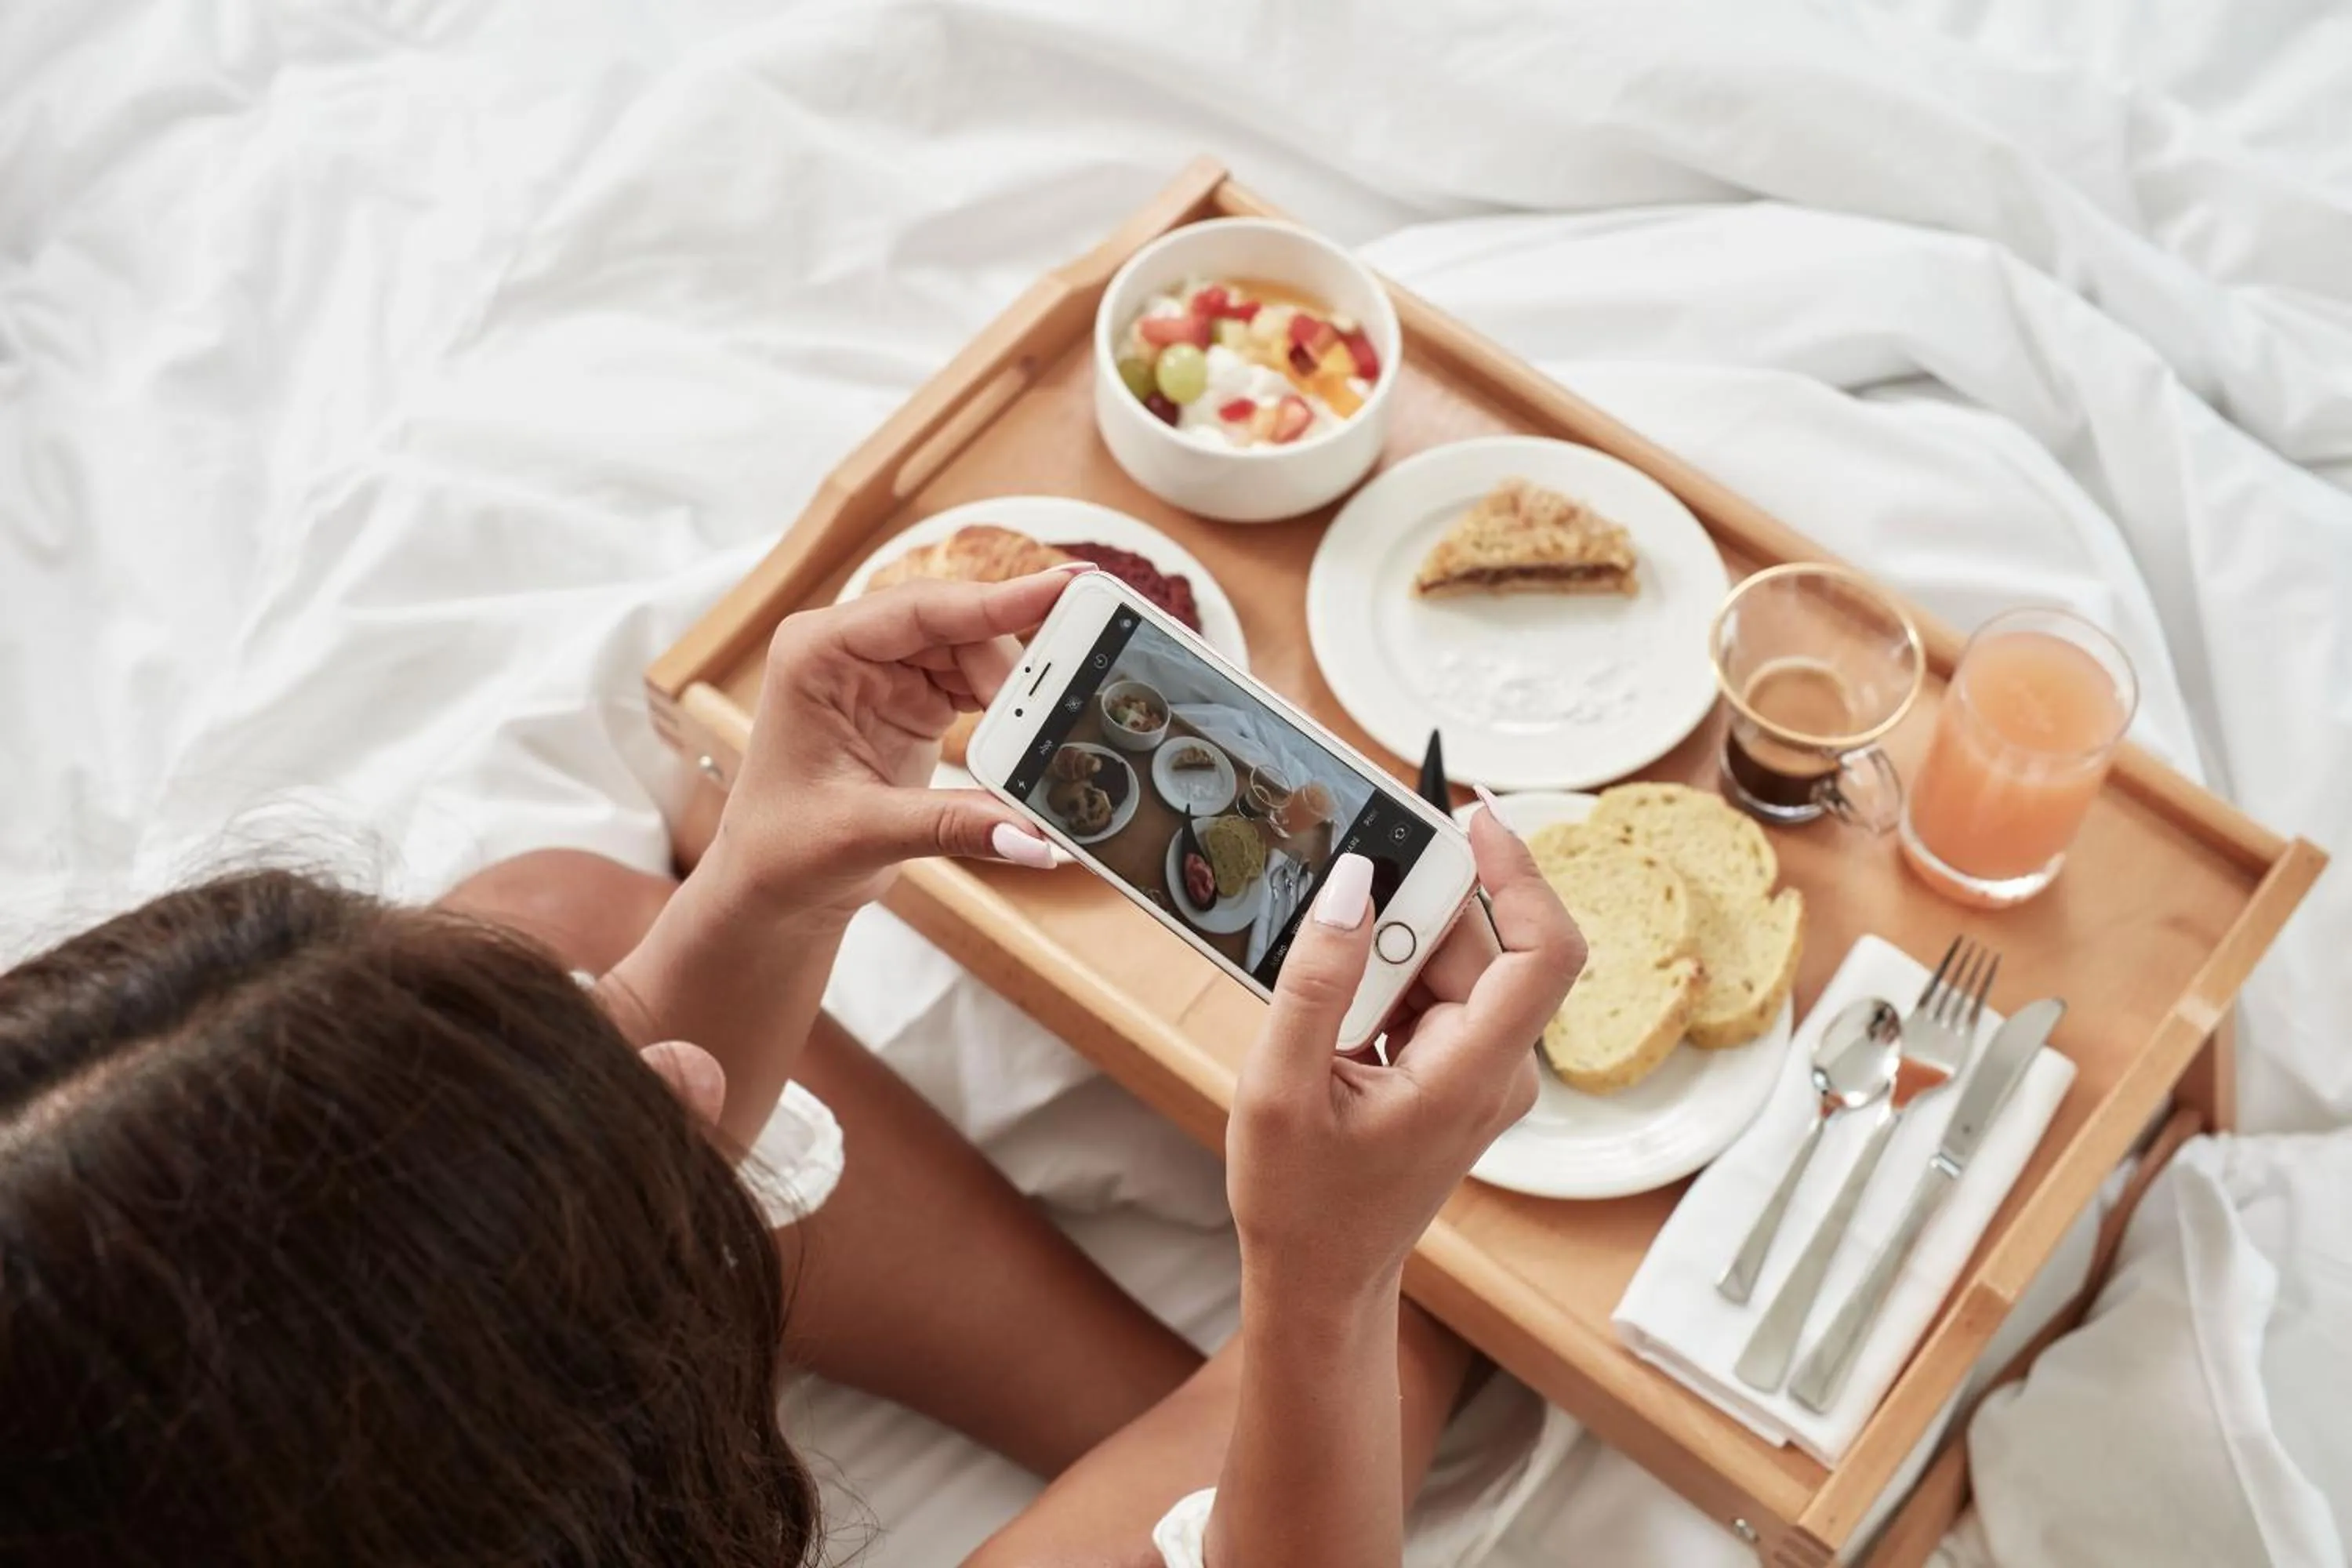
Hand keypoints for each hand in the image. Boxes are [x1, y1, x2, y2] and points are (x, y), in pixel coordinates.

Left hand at [710, 566, 1085, 925]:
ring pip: (975, 652)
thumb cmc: (785, 849)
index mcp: (817, 653)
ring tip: (1046, 737)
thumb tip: (1035, 837)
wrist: (772, 883)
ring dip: (1015, 693)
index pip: (920, 609)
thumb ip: (956, 826)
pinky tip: (1030, 737)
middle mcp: (850, 648)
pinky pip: (976, 683)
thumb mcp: (868, 833)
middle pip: (958, 625)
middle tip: (1074, 693)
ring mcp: (883, 670)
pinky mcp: (911, 699)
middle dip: (1015, 665)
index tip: (1067, 585)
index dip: (997, 598)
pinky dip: (1007, 710)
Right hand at [1225, 809, 1584, 1301]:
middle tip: (1333, 901)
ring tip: (1322, 998)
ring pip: (1447, 963)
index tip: (1473, 814)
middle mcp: (1496, 1068)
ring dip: (1383, 954)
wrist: (1319, 1279)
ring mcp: (1480, 1070)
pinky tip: (1331, 1020)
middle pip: (1477, 944)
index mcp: (1472, 1077)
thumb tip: (1354, 883)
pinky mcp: (1455, 1069)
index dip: (1521, 871)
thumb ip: (1317, 979)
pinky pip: (1430, 993)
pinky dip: (1380, 983)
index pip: (1543, 953)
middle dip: (1406, 912)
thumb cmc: (1301, 1203)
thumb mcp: (1282, 1086)